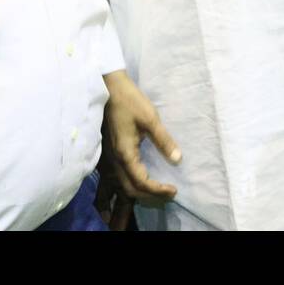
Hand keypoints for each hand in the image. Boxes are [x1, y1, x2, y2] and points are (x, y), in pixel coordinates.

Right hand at [99, 70, 180, 228]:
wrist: (108, 87)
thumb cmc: (130, 101)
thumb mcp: (151, 118)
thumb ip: (164, 140)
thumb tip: (178, 159)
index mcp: (124, 154)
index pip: (141, 182)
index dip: (157, 191)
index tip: (173, 191)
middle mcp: (113, 161)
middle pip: (129, 190)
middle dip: (149, 196)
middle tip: (168, 195)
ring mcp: (106, 159)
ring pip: (118, 187)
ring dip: (134, 197)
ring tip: (152, 196)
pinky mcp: (105, 155)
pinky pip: (112, 179)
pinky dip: (122, 189)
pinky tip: (132, 187)